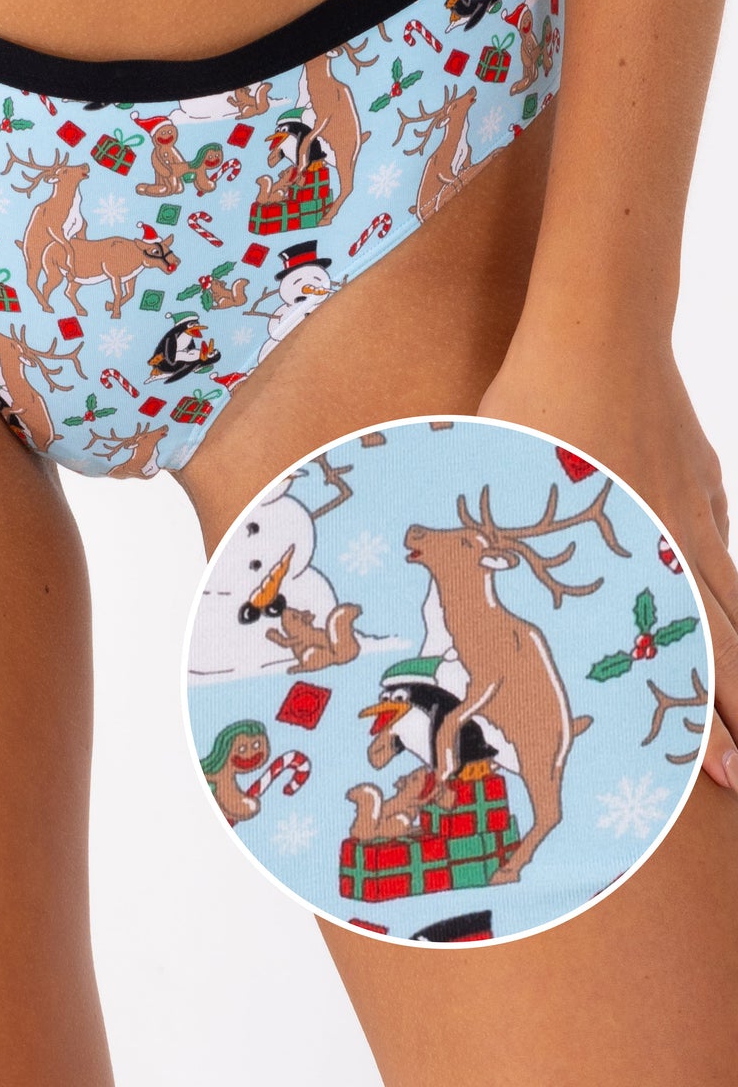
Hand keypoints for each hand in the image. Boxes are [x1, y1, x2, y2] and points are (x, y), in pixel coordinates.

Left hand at [477, 323, 737, 795]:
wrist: (599, 327)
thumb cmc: (536, 404)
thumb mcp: (489, 478)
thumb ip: (459, 531)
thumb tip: (401, 556)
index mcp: (633, 557)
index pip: (687, 660)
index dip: (707, 724)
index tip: (726, 779)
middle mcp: (677, 543)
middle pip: (729, 647)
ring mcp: (696, 507)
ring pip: (734, 598)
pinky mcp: (701, 473)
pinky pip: (718, 540)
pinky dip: (720, 578)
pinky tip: (718, 597)